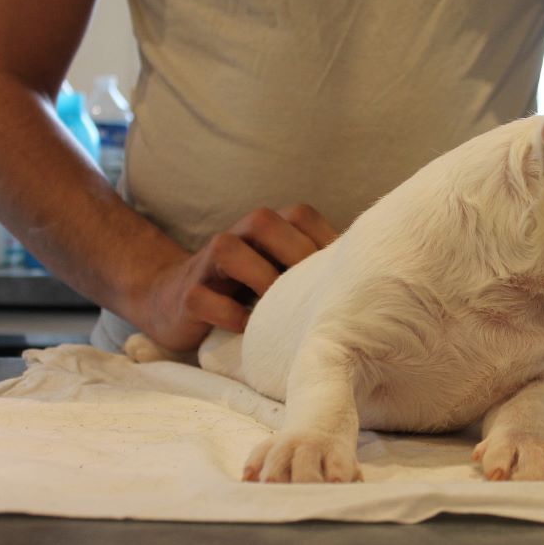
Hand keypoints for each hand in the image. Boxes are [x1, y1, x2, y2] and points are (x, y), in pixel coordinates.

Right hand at [143, 204, 337, 350]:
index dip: (323, 238)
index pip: (300, 214)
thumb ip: (311, 268)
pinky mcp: (186, 296)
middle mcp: (235, 237)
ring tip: (277, 307)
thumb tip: (370, 281)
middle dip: (293, 253)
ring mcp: (206, 265)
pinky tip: (249, 330)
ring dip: (259, 278)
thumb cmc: (244, 291)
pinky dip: (230, 316)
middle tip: (311, 290)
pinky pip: (203, 298)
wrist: (173, 303)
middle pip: (263, 220)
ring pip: (227, 248)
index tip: (341, 276)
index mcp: (264, 230)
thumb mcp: (279, 273)